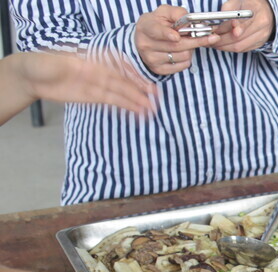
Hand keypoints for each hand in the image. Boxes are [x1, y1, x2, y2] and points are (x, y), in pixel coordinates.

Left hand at [15, 51, 155, 116]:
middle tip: (154, 101)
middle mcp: (97, 71)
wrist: (30, 76)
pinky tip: (137, 112)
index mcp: (90, 60)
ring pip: (120, 93)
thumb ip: (67, 66)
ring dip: (136, 101)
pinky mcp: (94, 96)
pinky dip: (126, 106)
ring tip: (150, 111)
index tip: (143, 82)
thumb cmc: (40, 64)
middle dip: (138, 91)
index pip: (116, 66)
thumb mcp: (51, 63)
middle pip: (122, 82)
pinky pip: (113, 101)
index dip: (131, 74)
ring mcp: (96, 84)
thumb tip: (84, 69)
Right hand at [135, 5, 219, 75]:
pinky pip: (183, 66)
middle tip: (210, 37)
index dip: (167, 34)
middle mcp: (145, 44)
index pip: (157, 31)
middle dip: (196, 41)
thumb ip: (177, 13)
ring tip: (186, 43)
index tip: (176, 36)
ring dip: (191, 49)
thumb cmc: (158, 23)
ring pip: (182, 56)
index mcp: (146, 27)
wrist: (145, 38)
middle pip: (177, 46)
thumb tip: (189, 22)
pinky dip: (188, 58)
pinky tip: (183, 52)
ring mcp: (151, 59)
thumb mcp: (165, 13)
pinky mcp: (159, 70)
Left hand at [212, 0, 275, 52]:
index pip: (240, 25)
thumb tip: (222, 15)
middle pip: (238, 39)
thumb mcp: (241, 1)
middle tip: (209, 38)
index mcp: (259, 16)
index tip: (214, 29)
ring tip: (213, 42)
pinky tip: (222, 44)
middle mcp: (262, 29)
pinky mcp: (259, 45)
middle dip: (221, 40)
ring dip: (224, 46)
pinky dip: (230, 48)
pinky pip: (243, 49)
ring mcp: (261, 39)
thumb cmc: (252, 4)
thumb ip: (231, 7)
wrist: (268, 12)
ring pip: (239, 47)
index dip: (225, 29)